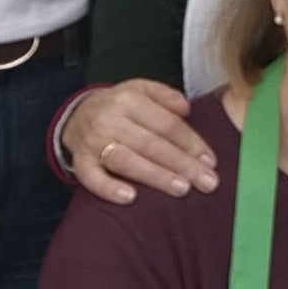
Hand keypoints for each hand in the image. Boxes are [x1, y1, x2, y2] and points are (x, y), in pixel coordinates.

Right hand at [50, 77, 215, 202]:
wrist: (77, 114)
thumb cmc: (119, 106)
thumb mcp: (141, 90)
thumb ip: (165, 95)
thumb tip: (187, 107)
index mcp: (129, 100)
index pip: (166, 124)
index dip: (191, 143)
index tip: (210, 161)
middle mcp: (109, 119)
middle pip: (151, 144)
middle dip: (182, 164)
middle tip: (207, 182)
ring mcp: (93, 142)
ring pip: (127, 161)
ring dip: (156, 176)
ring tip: (182, 189)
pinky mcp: (80, 161)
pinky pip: (91, 177)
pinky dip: (108, 188)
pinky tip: (130, 198)